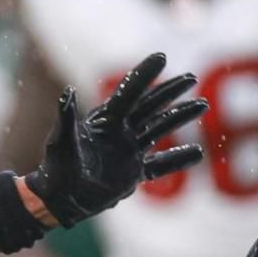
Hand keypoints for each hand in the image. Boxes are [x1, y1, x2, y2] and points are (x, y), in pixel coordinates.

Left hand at [26, 53, 206, 226]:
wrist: (60, 200)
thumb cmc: (57, 168)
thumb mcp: (60, 142)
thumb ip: (66, 118)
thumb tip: (66, 93)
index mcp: (106, 121)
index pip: (129, 93)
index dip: (144, 75)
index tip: (162, 56)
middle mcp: (121, 132)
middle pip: (151, 106)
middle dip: (170, 91)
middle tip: (190, 77)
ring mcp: (130, 152)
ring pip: (160, 129)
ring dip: (180, 117)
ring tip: (201, 105)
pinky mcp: (135, 174)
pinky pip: (161, 166)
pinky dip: (179, 160)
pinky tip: (199, 153)